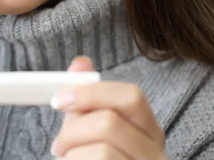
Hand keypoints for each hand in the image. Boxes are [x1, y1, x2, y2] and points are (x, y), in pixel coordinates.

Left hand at [50, 57, 166, 159]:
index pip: (131, 97)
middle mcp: (154, 156)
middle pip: (110, 124)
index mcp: (148, 132)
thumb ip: (88, 100)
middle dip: (72, 131)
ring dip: (72, 156)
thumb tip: (80, 64)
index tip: (59, 99)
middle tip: (59, 145)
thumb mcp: (93, 130)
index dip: (91, 93)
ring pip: (102, 153)